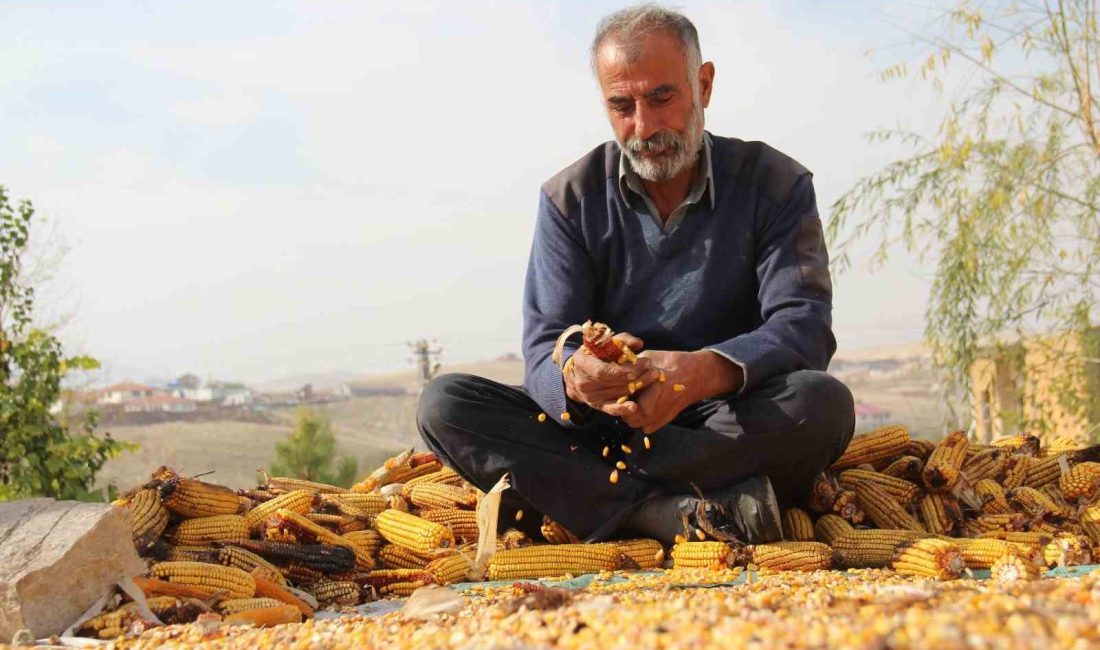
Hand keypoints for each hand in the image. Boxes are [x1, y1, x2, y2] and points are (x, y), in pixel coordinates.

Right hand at [563, 332, 660, 411]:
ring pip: (617, 393)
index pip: (604, 371)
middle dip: (637, 376)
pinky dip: (622, 408)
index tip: (643, 363)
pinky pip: (610, 408)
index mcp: (583, 364)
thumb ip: (621, 340)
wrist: (574, 374)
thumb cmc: (592, 354)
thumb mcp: (602, 343)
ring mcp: (590, 396)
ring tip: (653, 378)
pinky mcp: (597, 405)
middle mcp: (585, 383)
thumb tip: (639, 343)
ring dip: (638, 387)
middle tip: (653, 369)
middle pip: (614, 383)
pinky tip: (634, 407)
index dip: (624, 370)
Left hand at [601, 350, 743, 432]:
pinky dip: (644, 418)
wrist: (697, 374)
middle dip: (623, 405)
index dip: (617, 394)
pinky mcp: (664, 421)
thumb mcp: (647, 358)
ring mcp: (658, 418)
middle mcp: (652, 410)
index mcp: (646, 393)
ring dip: (632, 413)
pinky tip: (646, 404)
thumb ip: (628, 367)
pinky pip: (646, 426)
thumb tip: (612, 367)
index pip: (621, 401)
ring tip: (635, 398)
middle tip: (625, 393)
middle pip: (625, 415)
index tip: (617, 386)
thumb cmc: (671, 363)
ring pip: (635, 423)